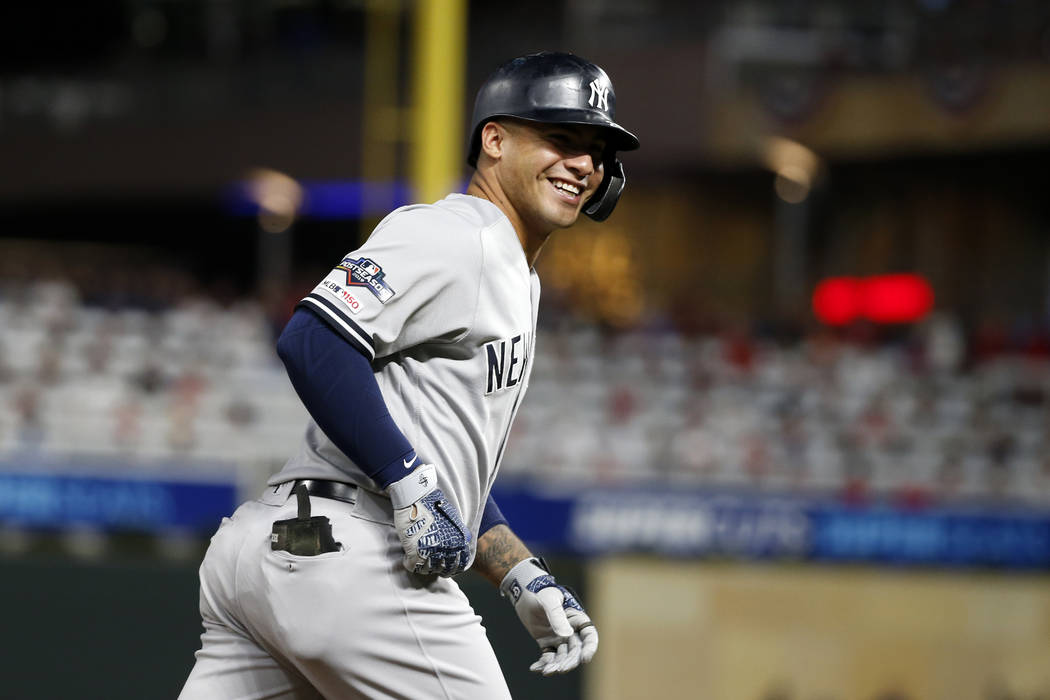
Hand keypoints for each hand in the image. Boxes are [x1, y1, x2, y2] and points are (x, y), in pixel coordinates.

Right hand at [386, 464, 470, 575]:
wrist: (416, 496)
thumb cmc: (434, 504)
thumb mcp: (454, 518)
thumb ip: (460, 532)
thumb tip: (465, 541)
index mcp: (458, 540)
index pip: (461, 564)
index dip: (454, 568)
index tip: (448, 568)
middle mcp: (447, 548)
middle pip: (445, 569)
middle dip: (438, 568)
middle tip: (431, 566)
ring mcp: (431, 551)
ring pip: (428, 570)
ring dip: (423, 567)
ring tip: (418, 561)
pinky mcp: (414, 551)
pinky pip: (413, 566)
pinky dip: (409, 564)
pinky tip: (407, 559)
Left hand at [499, 557, 598, 675]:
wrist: (523, 592)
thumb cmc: (540, 592)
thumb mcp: (549, 600)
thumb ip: (557, 616)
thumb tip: (566, 635)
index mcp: (576, 618)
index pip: (589, 636)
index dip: (590, 648)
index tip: (585, 659)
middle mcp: (570, 630)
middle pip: (575, 651)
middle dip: (569, 662)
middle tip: (560, 669)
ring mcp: (559, 638)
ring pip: (562, 656)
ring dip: (556, 665)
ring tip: (546, 671)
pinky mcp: (547, 642)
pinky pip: (548, 656)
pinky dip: (543, 663)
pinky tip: (535, 668)